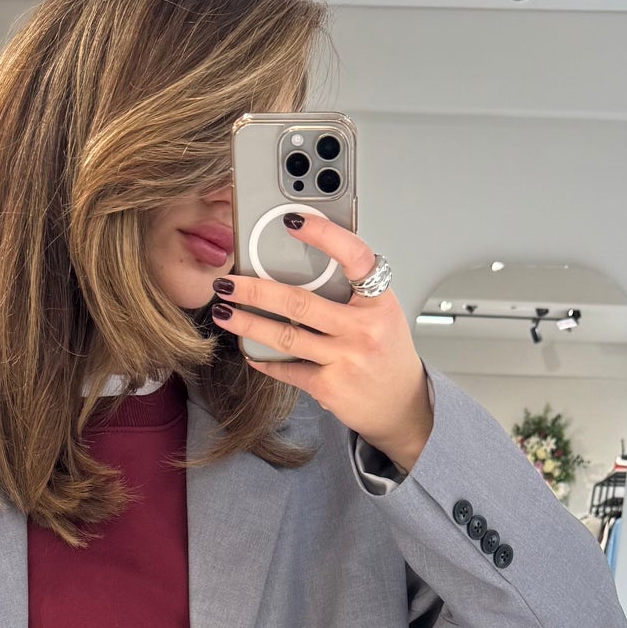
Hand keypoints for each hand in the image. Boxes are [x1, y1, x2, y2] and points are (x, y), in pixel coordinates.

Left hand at [210, 212, 433, 471]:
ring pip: (285, 337)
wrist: (403, 406)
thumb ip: (350, 292)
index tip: (293, 221)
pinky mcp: (330, 387)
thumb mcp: (381, 314)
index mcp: (379, 301)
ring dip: (248, 324)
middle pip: (299, 302)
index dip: (324, 235)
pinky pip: (288, 369)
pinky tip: (250, 351)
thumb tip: (301, 265)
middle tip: (228, 282)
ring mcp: (346, 359)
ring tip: (224, 313)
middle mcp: (363, 329)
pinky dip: (266, 361)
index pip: (355, 257)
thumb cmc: (387, 354)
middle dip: (255, 290)